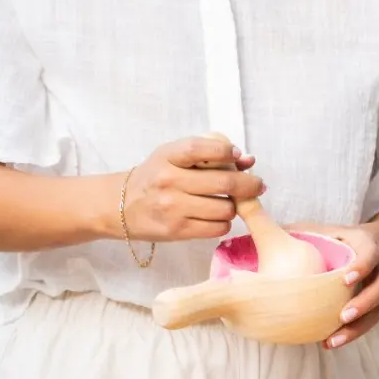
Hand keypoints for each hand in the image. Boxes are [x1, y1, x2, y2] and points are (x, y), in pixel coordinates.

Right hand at [122, 135, 263, 242]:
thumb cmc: (155, 177)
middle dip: (249, 184)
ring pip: (225, 208)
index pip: (204, 148)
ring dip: (233, 206)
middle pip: (224, 182)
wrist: (121, 205)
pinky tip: (215, 217)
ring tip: (226, 203)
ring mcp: (172, 207)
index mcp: (168, 156)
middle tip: (257, 185)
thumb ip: (209, 154)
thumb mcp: (173, 157)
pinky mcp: (176, 231)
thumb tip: (248, 161)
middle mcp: (169, 180)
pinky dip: (223, 222)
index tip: (237, 155)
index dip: (227, 151)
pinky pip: (217, 228)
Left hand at [289, 222, 378, 349]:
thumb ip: (301, 231)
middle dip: (364, 303)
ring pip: (378, 310)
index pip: (370, 255)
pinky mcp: (377, 306)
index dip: (362, 266)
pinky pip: (369, 323)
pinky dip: (352, 334)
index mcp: (367, 245)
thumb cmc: (338, 238)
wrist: (371, 248)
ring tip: (334, 339)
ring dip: (358, 327)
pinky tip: (330, 342)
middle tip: (343, 316)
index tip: (345, 279)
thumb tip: (267, 231)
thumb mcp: (324, 230)